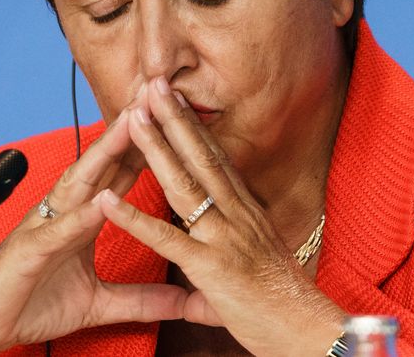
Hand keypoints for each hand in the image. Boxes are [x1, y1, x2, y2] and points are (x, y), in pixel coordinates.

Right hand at [0, 96, 187, 355]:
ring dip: (106, 151)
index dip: (148, 145)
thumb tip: (182, 300)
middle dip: (131, 128)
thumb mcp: (99, 304)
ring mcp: (45, 226)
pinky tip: (100, 200)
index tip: (178, 119)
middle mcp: (64, 212)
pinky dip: (79, 215)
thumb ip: (141, 299)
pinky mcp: (29, 251)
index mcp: (82, 218)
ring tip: (133, 122)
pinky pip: (57, 230)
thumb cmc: (31, 304)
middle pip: (103, 163)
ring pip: (80, 181)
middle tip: (158, 93)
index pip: (120, 173)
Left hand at [95, 75, 344, 356]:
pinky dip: (132, 218)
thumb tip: (217, 252)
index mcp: (246, 212)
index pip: (215, 158)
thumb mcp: (259, 261)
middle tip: (152, 82)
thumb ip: (234, 247)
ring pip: (182, 184)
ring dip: (154, 148)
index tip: (175, 95)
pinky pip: (164, 238)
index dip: (193, 125)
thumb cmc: (285, 303)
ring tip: (131, 118)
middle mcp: (235, 215)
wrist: (306, 331)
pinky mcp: (209, 267)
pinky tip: (106, 200)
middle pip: (200, 157)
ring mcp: (222, 238)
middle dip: (174, 118)